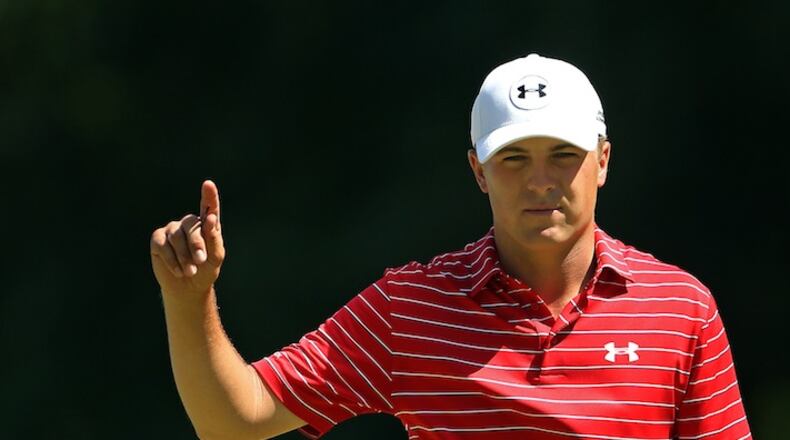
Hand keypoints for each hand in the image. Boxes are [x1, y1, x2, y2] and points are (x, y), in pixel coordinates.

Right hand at [150, 180, 224, 297]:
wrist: (188, 288)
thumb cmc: (205, 270)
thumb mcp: (215, 257)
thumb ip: (214, 239)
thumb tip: (209, 219)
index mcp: (207, 225)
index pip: (209, 207)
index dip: (209, 196)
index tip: (208, 185)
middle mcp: (188, 224)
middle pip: (191, 225)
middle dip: (197, 244)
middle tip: (201, 261)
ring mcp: (172, 229)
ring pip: (176, 237)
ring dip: (184, 256)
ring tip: (190, 271)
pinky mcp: (158, 239)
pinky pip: (163, 245)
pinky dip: (172, 260)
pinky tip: (179, 271)